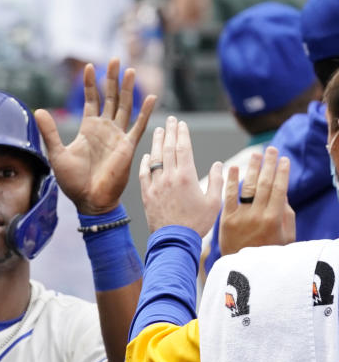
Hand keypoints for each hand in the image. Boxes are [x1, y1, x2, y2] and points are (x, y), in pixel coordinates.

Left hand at [35, 59, 155, 214]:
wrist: (89, 200)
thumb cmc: (73, 182)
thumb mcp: (57, 153)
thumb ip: (50, 132)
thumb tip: (38, 110)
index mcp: (88, 129)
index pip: (91, 100)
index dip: (90, 84)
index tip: (89, 66)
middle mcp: (104, 129)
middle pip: (110, 98)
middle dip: (111, 79)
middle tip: (114, 60)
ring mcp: (117, 136)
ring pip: (125, 106)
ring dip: (127, 89)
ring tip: (130, 70)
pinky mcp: (127, 146)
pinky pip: (138, 126)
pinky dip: (145, 112)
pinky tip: (151, 97)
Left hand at [139, 116, 222, 235]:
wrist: (175, 241)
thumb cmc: (197, 223)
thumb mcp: (213, 202)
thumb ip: (215, 180)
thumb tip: (217, 164)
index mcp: (186, 176)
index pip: (183, 148)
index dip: (182, 134)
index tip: (181, 123)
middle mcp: (169, 178)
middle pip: (168, 149)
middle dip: (170, 132)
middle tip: (170, 120)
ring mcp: (155, 186)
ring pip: (155, 159)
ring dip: (157, 143)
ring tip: (159, 131)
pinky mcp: (146, 195)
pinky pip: (144, 174)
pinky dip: (145, 163)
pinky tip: (146, 156)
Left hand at [218, 146, 294, 254]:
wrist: (243, 270)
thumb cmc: (268, 252)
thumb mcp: (285, 235)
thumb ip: (285, 213)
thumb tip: (281, 192)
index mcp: (274, 219)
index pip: (279, 189)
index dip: (282, 172)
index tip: (284, 159)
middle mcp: (257, 216)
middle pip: (264, 184)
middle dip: (268, 165)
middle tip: (271, 150)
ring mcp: (240, 217)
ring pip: (246, 188)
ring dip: (252, 168)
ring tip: (256, 155)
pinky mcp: (225, 220)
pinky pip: (228, 197)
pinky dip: (231, 181)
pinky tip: (234, 168)